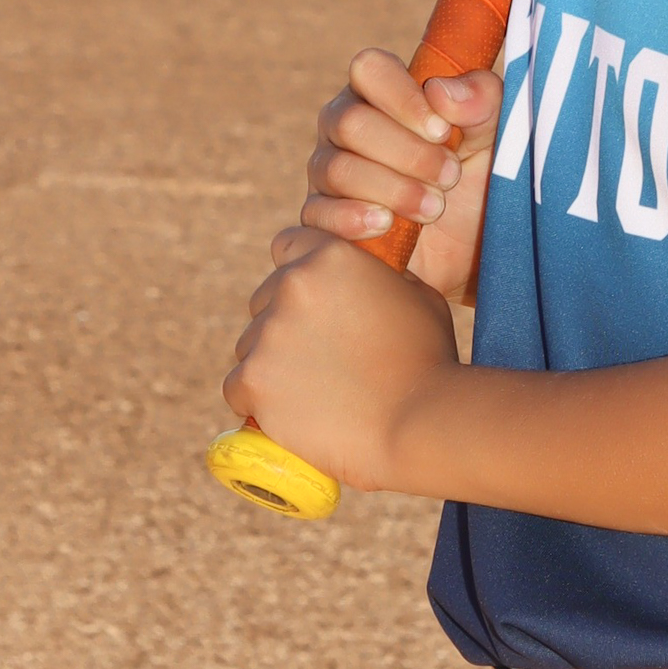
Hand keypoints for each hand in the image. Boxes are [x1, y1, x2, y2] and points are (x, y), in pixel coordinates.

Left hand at [223, 237, 457, 492]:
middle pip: (264, 299)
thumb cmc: (430, 362)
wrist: (420, 423)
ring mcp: (268, 332)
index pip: (287, 245)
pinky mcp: (252, 379)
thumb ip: (383, 279)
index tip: (311, 300)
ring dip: (270, 363)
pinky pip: (237, 387)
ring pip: (249, 344)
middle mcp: (292, 284)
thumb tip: (367, 281)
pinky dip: (257, 401)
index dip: (298, 272)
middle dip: (283, 322)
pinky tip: (288, 413)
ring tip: (311, 392)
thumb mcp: (418, 297)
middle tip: (316, 358)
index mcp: (332, 255)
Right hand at [298, 49, 501, 304]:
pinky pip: (317, 213)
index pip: (370, 68)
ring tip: (434, 207)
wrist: (471, 248)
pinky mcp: (321, 217)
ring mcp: (328, 171)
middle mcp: (345, 124)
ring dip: (392, 189)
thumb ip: (482, 100)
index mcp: (383, 92)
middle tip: (450, 177)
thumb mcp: (496, 136)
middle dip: (407, 154)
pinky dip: (353, 218)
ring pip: (336, 169)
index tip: (442, 131)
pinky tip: (386, 224)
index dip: (403, 98)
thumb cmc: (479, 176)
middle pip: (349, 122)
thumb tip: (440, 91)